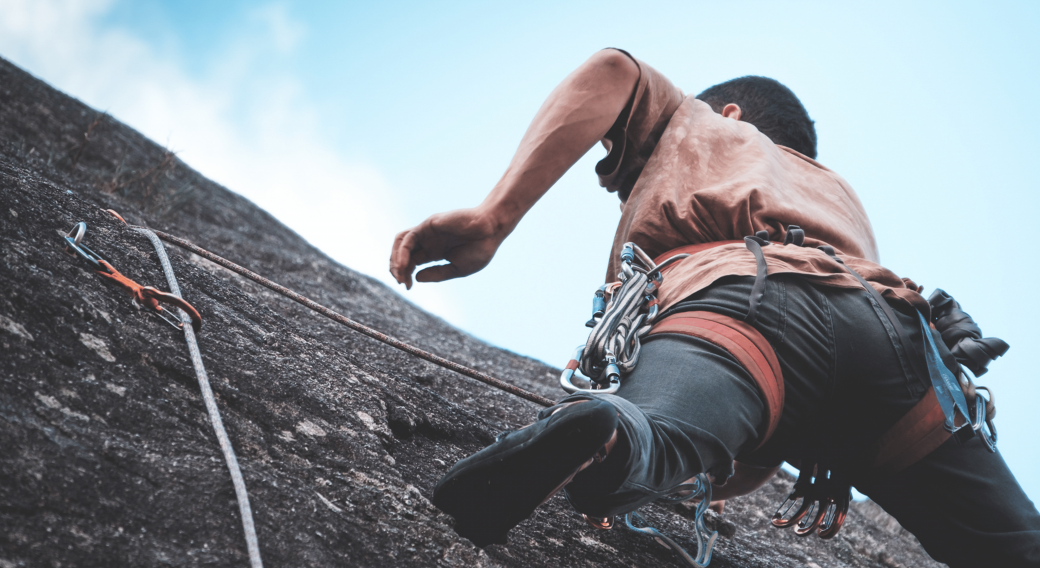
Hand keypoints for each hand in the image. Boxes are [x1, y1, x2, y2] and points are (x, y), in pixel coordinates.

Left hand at [389, 207, 504, 288]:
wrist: (490, 230)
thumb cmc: (480, 249)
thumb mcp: (457, 268)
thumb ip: (437, 274)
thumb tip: (415, 278)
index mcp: (435, 253)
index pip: (412, 263)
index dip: (405, 275)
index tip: (408, 287)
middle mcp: (428, 242)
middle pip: (403, 254)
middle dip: (397, 269)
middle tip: (401, 283)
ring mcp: (426, 233)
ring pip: (400, 243)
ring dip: (394, 259)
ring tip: (399, 274)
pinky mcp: (427, 225)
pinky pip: (407, 239)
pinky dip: (401, 252)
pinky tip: (403, 265)